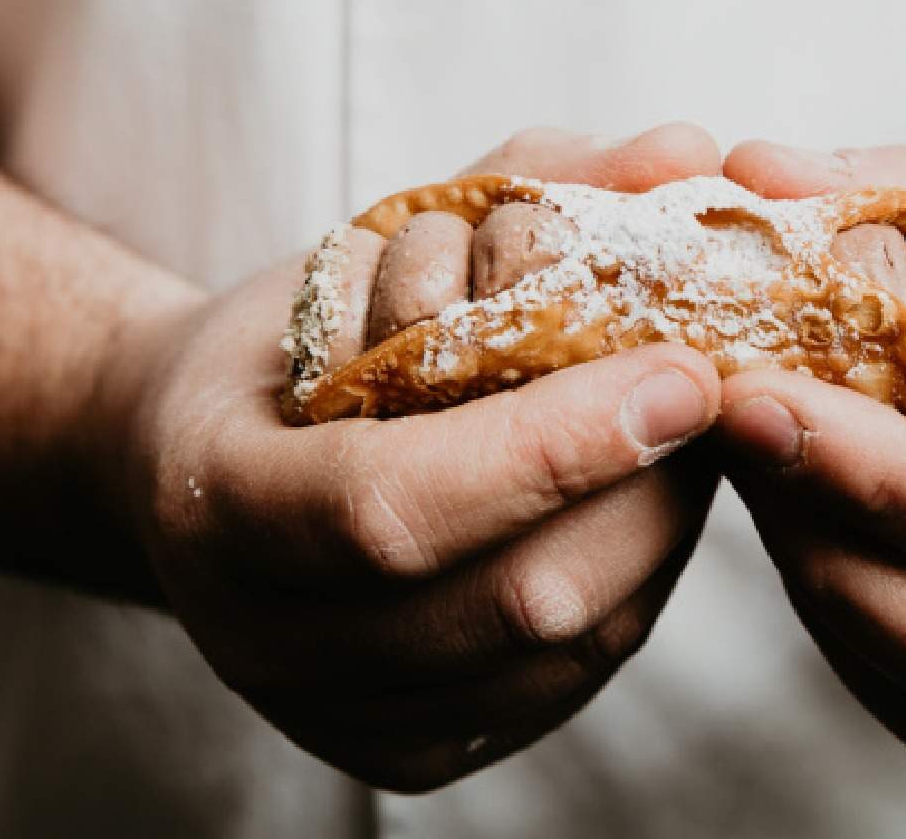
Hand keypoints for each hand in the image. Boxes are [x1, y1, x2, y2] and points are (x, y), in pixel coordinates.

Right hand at [100, 125, 725, 791]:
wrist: (192, 465)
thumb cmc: (297, 336)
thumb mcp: (379, 236)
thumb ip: (528, 185)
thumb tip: (682, 155)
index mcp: (215, 499)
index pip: (396, 506)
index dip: (552, 447)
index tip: (682, 373)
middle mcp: (265, 637)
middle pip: (505, 598)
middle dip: (644, 494)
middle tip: (713, 399)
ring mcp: (339, 714)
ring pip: (561, 654)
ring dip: (657, 537)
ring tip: (675, 442)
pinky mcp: (409, 751)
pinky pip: (565, 684)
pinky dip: (629, 586)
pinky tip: (631, 507)